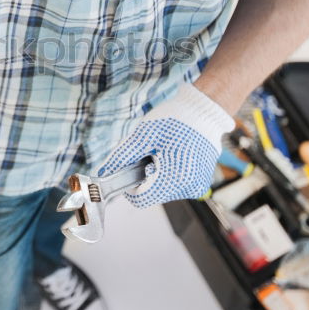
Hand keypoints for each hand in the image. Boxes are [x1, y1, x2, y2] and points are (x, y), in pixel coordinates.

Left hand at [98, 84, 234, 207]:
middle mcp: (189, 188)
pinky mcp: (201, 181)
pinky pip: (177, 184)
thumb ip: (121, 156)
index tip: (131, 167)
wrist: (205, 110)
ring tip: (166, 150)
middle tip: (151, 152)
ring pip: (165, 190)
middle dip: (146, 176)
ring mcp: (198, 186)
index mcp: (175, 180)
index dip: (130, 186)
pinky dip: (171, 172)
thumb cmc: (176, 119)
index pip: (141, 199)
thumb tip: (103, 172)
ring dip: (159, 174)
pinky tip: (175, 153)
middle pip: (153, 194)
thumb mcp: (143, 135)